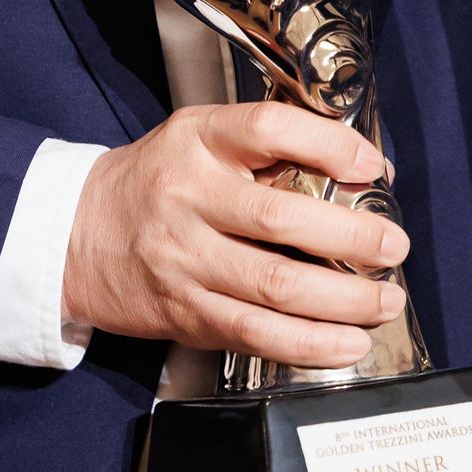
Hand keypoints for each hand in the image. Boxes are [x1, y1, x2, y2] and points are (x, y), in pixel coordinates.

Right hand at [61, 100, 407, 369]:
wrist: (78, 234)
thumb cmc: (157, 180)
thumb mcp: (201, 138)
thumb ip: (273, 147)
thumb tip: (365, 168)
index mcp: (198, 140)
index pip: (269, 129)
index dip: (328, 145)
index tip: (372, 167)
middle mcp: (189, 196)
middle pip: (281, 218)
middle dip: (352, 238)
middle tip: (392, 247)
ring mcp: (184, 258)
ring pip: (276, 286)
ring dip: (344, 299)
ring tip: (384, 301)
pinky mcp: (185, 311)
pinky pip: (256, 333)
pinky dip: (309, 343)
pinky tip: (346, 341)